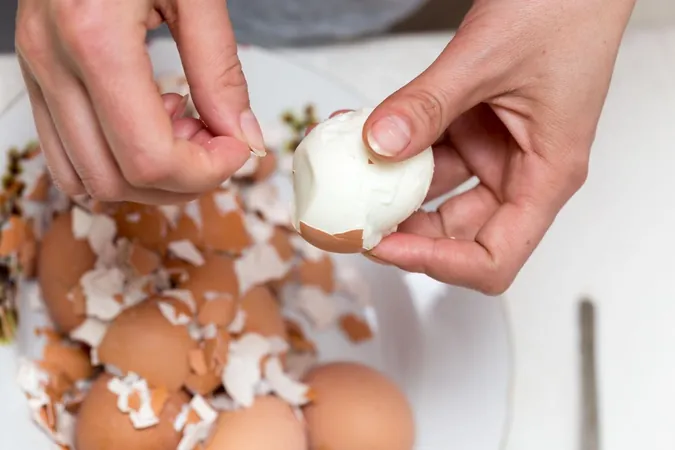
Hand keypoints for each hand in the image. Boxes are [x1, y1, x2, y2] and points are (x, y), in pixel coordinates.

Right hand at [15, 0, 264, 204]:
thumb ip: (221, 71)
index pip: (150, 158)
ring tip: (182, 129)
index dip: (205, 172)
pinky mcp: (35, 73)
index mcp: (95, 39)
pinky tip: (148, 119)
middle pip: (116, 180)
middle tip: (215, 143)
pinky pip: (65, 152)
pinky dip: (114, 157)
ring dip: (145, 176)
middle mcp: (52, 63)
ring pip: (84, 178)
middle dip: (180, 181)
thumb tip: (243, 138)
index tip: (238, 149)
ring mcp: (35, 71)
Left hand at [362, 0, 635, 293]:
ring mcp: (496, 153)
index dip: (440, 263)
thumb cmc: (563, 12)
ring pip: (435, 193)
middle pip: (457, 232)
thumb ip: (429, 105)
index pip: (494, 257)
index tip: (389, 246)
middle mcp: (522, 172)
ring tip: (351, 167)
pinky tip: (365, 131)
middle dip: (403, 229)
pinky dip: (395, 147)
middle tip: (355, 216)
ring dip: (390, 185)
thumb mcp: (485, 59)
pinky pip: (428, 153)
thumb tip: (380, 144)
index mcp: (547, 175)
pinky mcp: (474, 131)